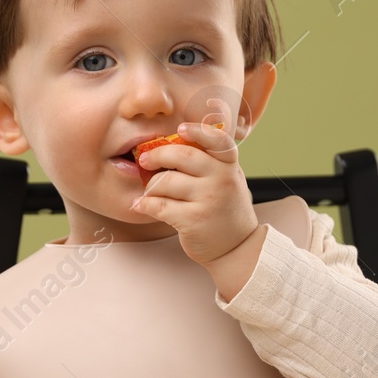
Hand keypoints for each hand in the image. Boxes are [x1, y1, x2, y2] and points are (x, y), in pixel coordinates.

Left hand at [130, 121, 258, 266]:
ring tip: (149, 191)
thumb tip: (175, 144)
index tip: (179, 129)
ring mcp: (209, 199)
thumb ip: (212, 162)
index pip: (216, 139)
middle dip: (157, 156)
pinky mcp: (193, 220)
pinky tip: (141, 205)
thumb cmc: (227, 210)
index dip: (196, 131)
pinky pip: (159, 205)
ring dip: (150, 186)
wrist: (237, 248)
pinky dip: (145, 204)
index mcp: (230, 166)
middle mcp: (222, 179)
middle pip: (181, 155)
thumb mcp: (229, 181)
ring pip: (165, 182)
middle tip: (145, 160)